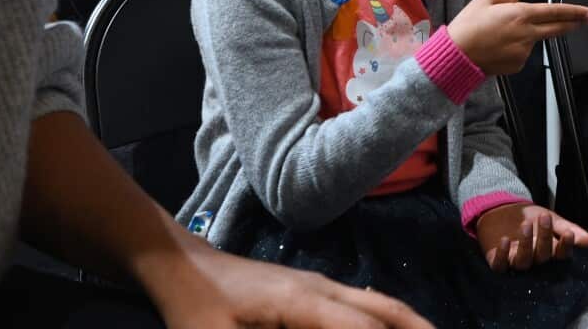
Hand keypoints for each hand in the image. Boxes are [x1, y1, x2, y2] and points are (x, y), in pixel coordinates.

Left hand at [149, 237, 431, 328]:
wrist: (180, 265)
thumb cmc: (195, 308)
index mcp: (302, 302)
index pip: (362, 327)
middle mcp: (321, 288)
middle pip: (385, 309)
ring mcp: (317, 285)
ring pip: (378, 303)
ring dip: (407, 325)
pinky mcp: (309, 291)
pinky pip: (362, 305)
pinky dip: (386, 320)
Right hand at [447, 0, 587, 75]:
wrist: (456, 57)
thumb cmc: (467, 27)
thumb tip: (518, 1)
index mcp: (520, 14)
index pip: (554, 11)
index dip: (574, 11)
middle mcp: (526, 34)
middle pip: (557, 28)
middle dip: (575, 23)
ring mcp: (524, 51)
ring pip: (531, 39)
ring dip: (522, 36)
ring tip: (495, 36)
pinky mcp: (517, 65)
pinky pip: (520, 53)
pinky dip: (512, 49)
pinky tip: (495, 47)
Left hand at [475, 203, 587, 272]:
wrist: (500, 210)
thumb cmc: (529, 218)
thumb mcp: (550, 218)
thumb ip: (567, 229)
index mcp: (549, 251)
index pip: (561, 254)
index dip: (565, 246)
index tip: (569, 234)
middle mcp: (534, 259)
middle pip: (542, 256)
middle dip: (545, 238)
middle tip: (544, 218)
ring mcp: (515, 261)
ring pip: (523, 261)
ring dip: (525, 245)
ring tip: (526, 225)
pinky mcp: (497, 260)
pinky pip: (499, 264)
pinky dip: (502, 254)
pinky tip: (504, 240)